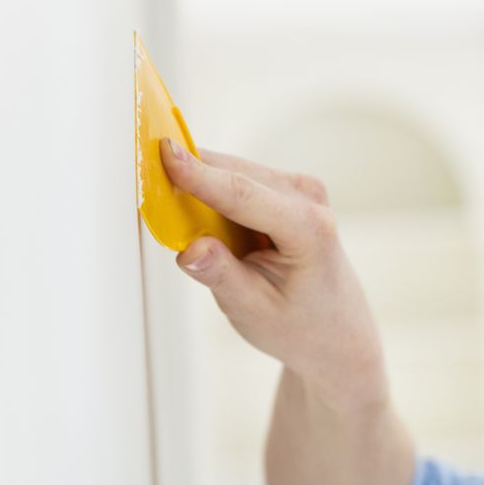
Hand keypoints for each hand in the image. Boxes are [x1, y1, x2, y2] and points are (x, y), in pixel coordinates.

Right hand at [160, 140, 390, 411]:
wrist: (337, 332)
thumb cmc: (301, 326)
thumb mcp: (255, 311)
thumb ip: (221, 276)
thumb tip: (189, 248)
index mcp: (309, 229)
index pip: (241, 193)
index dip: (198, 173)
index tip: (162, 152)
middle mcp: (310, 200)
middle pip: (234, 174)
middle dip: (189, 175)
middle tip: (146, 188)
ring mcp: (302, 190)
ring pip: (234, 172)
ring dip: (201, 186)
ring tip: (177, 220)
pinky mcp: (288, 191)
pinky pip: (240, 180)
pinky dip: (214, 193)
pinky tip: (205, 222)